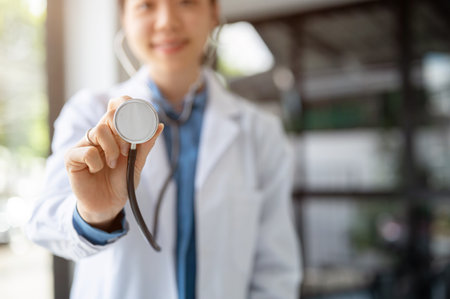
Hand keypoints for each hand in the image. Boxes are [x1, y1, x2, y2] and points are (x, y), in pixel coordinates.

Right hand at [64, 96, 163, 229]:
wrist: (108, 204)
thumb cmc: (122, 181)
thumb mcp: (138, 162)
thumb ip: (146, 145)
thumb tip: (159, 126)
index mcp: (114, 131)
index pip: (117, 104)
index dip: (127, 105)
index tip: (139, 122)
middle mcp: (98, 133)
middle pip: (111, 114)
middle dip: (125, 134)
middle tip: (127, 152)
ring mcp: (84, 144)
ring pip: (99, 130)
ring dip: (112, 149)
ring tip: (113, 164)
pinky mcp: (72, 157)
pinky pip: (87, 151)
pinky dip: (97, 163)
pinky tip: (97, 171)